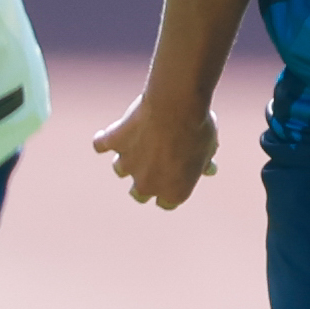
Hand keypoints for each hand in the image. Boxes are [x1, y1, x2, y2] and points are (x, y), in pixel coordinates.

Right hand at [93, 88, 219, 209]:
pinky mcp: (114, 143)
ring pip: (120, 168)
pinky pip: (100, 145)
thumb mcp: (209, 147)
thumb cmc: (198, 127)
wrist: (177, 105)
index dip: (169, 188)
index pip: (166, 203)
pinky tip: (106, 134)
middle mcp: (147, 184)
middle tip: (151, 162)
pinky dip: (103, 140)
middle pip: (139, 194)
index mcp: (174, 192)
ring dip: (127, 157)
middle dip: (144, 180)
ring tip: (138, 139)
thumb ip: (204, 162)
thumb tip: (209, 169)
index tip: (172, 175)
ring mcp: (127, 164)